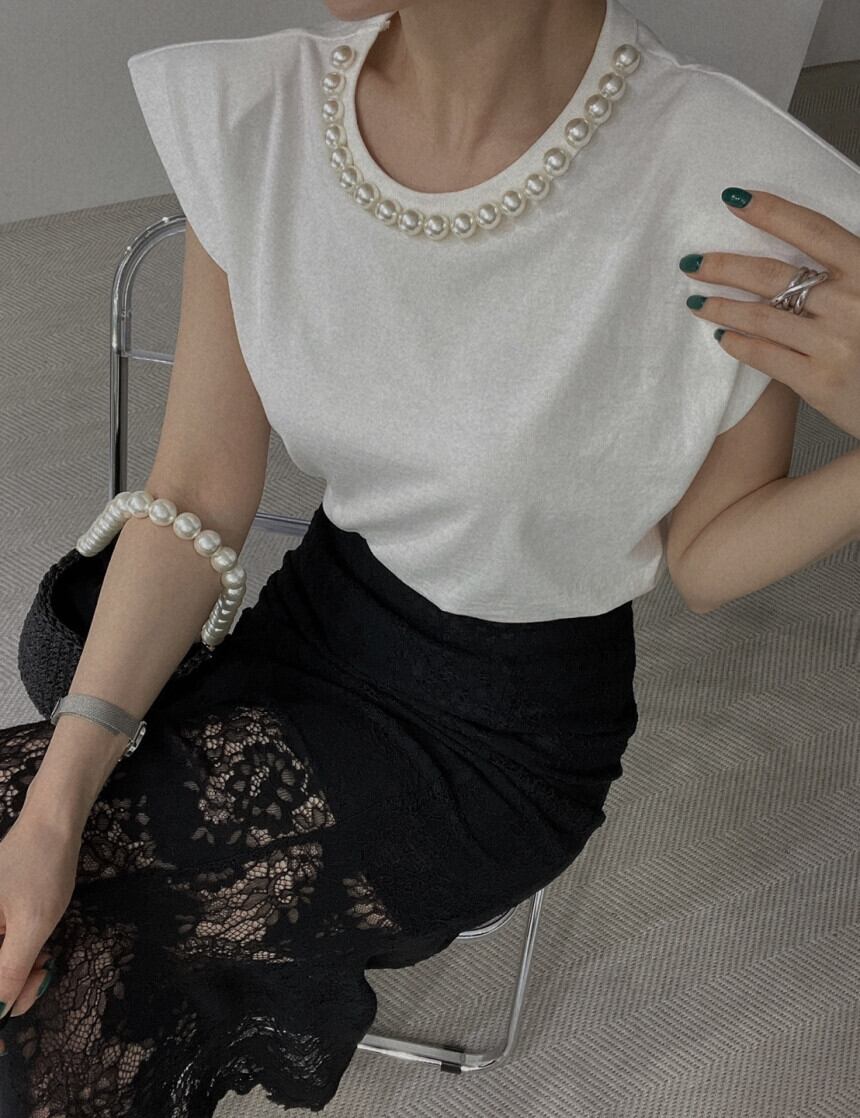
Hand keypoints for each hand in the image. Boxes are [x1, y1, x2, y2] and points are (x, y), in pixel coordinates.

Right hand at [0, 813, 79, 1053]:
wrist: (51, 824)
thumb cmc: (41, 869)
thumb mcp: (31, 926)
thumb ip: (10, 971)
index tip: (23, 1000)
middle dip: (9, 986)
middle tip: (42, 977)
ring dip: (16, 972)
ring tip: (45, 962)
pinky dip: (16, 955)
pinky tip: (38, 950)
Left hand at [682, 188, 859, 439]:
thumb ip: (847, 269)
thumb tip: (802, 251)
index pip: (813, 231)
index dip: (772, 212)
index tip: (735, 200)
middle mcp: (850, 303)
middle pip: (773, 276)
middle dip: (725, 267)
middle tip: (693, 263)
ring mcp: (832, 344)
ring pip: (761, 318)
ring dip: (722, 307)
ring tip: (697, 302)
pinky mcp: (818, 381)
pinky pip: (765, 356)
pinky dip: (739, 344)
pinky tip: (723, 336)